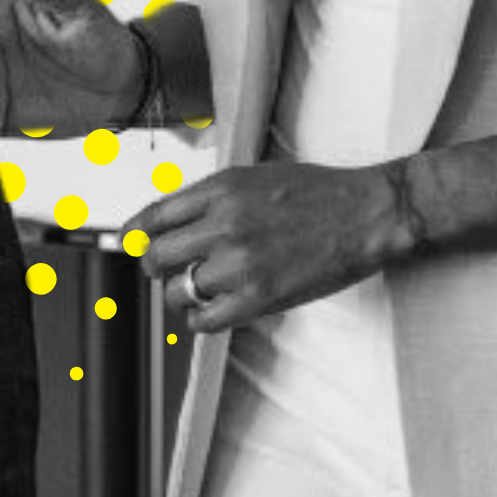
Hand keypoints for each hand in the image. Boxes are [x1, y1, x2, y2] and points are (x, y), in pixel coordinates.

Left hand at [129, 162, 409, 333]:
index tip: (129, 243)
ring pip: (177, 290)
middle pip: (156, 256)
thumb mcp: (258, 176)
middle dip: (156, 266)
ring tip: (199, 290)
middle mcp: (224, 224)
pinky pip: (204, 319)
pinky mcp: (259, 297)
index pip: (154, 215)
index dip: (135, 234)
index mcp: (222, 189)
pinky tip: (213, 309)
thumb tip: (174, 218)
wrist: (368, 213)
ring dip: (181, 294)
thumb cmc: (321, 192)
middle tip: (169, 270)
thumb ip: (215, 196)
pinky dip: (200, 318)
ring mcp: (240, 263)